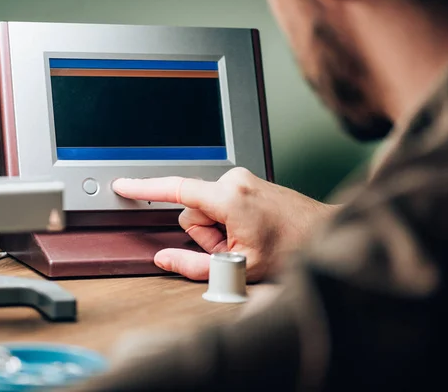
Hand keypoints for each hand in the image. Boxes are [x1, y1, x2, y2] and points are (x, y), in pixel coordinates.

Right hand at [112, 167, 337, 281]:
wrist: (324, 234)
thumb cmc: (292, 249)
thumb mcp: (239, 268)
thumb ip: (194, 266)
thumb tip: (164, 258)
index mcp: (230, 197)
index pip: (176, 189)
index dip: (144, 188)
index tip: (123, 185)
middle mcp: (234, 180)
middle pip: (192, 210)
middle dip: (206, 234)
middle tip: (235, 248)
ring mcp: (242, 179)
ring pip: (206, 208)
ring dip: (218, 229)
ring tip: (246, 240)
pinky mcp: (246, 182)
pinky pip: (220, 203)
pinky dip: (227, 221)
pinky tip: (250, 230)